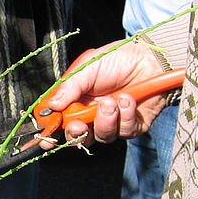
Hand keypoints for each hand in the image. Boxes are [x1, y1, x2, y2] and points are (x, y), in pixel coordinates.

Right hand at [43, 38, 167, 147]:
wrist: (150, 59)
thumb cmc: (118, 59)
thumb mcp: (88, 67)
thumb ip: (69, 87)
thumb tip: (51, 105)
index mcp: (77, 100)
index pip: (60, 121)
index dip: (52, 132)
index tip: (47, 139)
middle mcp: (92, 114)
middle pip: (78, 137)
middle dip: (76, 133)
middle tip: (79, 124)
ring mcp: (112, 121)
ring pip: (101, 136)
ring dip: (105, 120)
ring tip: (112, 101)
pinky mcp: (132, 126)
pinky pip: (123, 131)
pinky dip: (125, 115)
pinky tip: (128, 99)